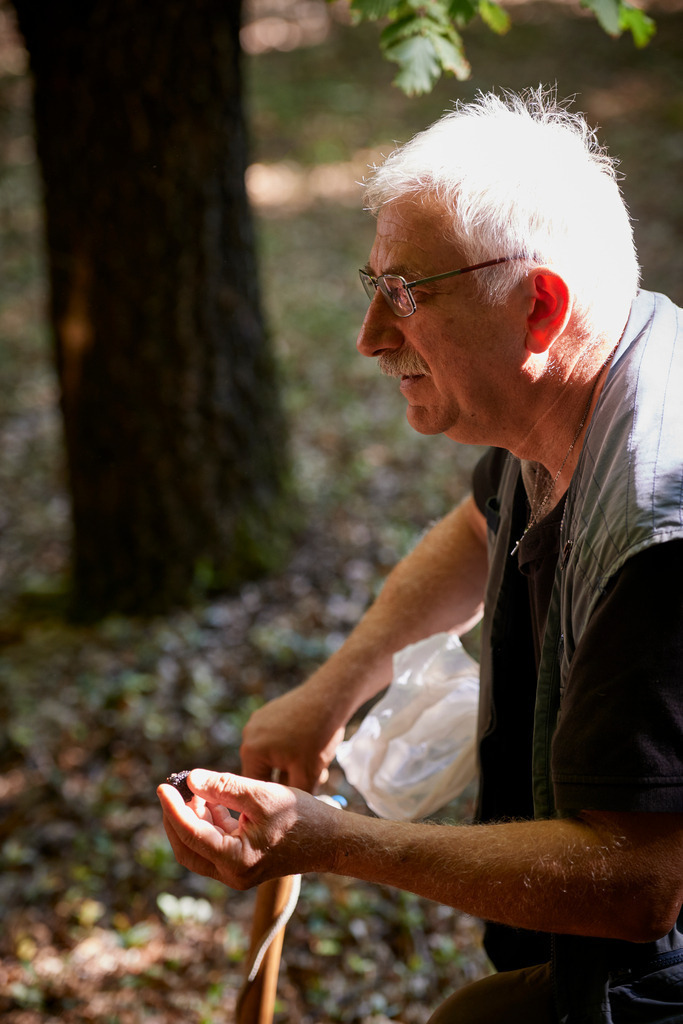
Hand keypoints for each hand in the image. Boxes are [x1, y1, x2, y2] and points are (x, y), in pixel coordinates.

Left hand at [157, 769, 335, 887]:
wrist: (332, 840)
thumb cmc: (302, 816)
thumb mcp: (261, 795)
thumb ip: (224, 787)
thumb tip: (191, 779)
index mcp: (235, 861)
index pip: (191, 834)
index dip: (172, 808)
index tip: (162, 786)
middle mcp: (232, 874)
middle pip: (187, 847)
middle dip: (177, 817)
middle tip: (174, 788)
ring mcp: (237, 872)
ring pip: (199, 846)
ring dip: (193, 818)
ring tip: (199, 788)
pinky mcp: (243, 864)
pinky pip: (215, 843)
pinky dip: (209, 821)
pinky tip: (213, 798)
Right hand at [240, 683, 345, 791]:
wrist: (330, 697)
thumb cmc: (317, 736)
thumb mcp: (307, 774)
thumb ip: (293, 797)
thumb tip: (288, 815)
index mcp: (251, 752)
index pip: (256, 788)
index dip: (277, 798)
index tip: (296, 799)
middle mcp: (248, 735)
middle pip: (264, 771)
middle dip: (288, 778)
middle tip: (312, 777)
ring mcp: (258, 721)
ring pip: (272, 756)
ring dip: (290, 764)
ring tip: (313, 760)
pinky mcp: (269, 713)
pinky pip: (275, 740)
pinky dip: (290, 747)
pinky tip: (310, 745)